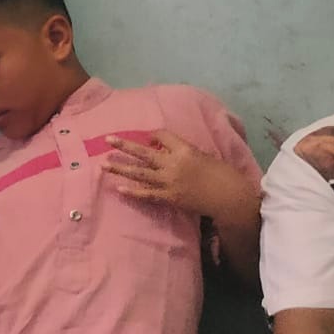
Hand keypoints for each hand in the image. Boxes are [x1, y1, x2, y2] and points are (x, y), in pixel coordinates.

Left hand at [105, 130, 251, 220]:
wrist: (229, 197)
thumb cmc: (222, 174)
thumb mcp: (204, 155)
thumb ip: (185, 151)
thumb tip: (169, 150)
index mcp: (184, 150)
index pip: (162, 136)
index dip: (153, 136)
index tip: (149, 139)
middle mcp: (173, 164)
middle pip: (144, 152)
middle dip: (124, 146)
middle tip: (107, 140)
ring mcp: (169, 182)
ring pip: (139, 173)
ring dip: (120, 168)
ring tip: (103, 165)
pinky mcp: (169, 198)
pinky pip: (147, 194)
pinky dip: (132, 192)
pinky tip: (119, 189)